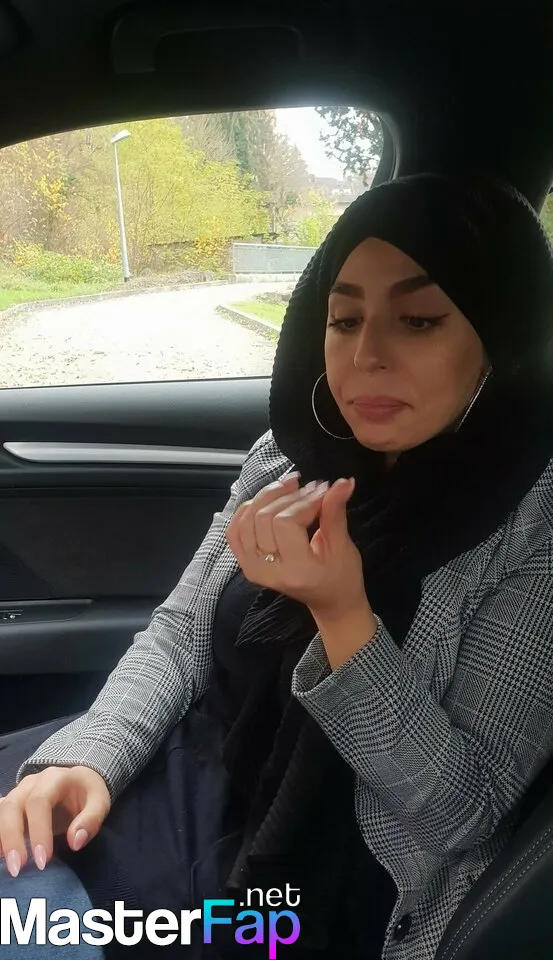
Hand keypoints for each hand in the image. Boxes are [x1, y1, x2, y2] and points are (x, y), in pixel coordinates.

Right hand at [0, 765, 110, 875]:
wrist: (78, 780)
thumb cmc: (88, 793)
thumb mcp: (100, 801)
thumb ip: (91, 819)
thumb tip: (75, 842)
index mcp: (54, 778)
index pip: (39, 802)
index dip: (38, 831)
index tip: (44, 861)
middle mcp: (30, 784)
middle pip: (12, 806)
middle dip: (12, 838)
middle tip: (18, 869)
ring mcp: (18, 793)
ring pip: (1, 811)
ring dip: (0, 838)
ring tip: (7, 866)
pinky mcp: (11, 806)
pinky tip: (0, 854)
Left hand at [226, 473, 368, 620]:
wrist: (329, 600)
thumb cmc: (341, 576)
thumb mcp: (342, 546)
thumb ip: (336, 512)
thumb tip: (343, 481)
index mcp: (296, 571)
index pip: (286, 523)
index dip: (304, 501)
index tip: (323, 491)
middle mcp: (267, 571)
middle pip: (264, 518)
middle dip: (288, 496)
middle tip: (310, 488)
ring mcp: (252, 568)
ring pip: (246, 519)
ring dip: (267, 497)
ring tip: (290, 487)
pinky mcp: (246, 563)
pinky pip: (235, 530)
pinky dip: (246, 511)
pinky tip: (266, 500)